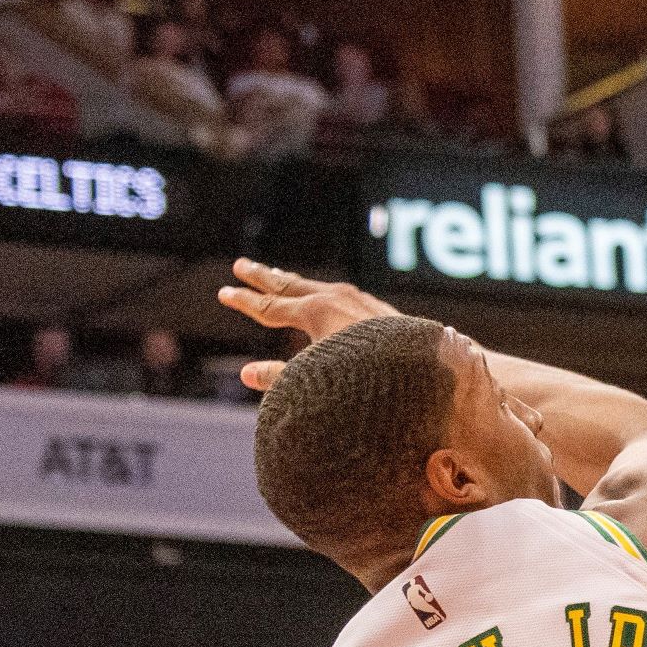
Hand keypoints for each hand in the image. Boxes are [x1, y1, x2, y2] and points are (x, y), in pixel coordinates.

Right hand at [217, 257, 401, 390]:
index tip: (224, 293)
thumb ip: (280, 378)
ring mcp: (361, 301)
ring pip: (319, 286)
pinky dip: (325, 292)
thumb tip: (247, 372)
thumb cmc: (367, 379)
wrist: (422, 372)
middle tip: (241, 266)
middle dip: (263, 276)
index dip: (244, 301)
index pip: (269, 307)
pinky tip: (329, 296)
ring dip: (295, 282)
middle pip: (290, 285)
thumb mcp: (316, 380)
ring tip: (278, 276)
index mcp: (316, 312)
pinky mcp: (381, 310)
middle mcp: (337, 299)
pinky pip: (343, 295)